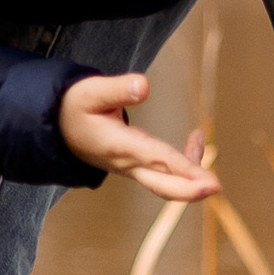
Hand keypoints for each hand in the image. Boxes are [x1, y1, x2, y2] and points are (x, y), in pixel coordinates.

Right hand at [57, 71, 218, 200]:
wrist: (57, 129)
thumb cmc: (75, 107)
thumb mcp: (89, 91)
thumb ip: (117, 89)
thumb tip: (145, 86)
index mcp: (117, 146)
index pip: (154, 158)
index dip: (181, 168)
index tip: (205, 178)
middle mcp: (128, 163)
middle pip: (163, 186)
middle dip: (191, 189)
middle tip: (216, 186)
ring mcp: (133, 169)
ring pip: (166, 183)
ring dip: (192, 175)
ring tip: (199, 139)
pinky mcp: (138, 167)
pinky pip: (165, 175)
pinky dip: (185, 164)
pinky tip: (195, 140)